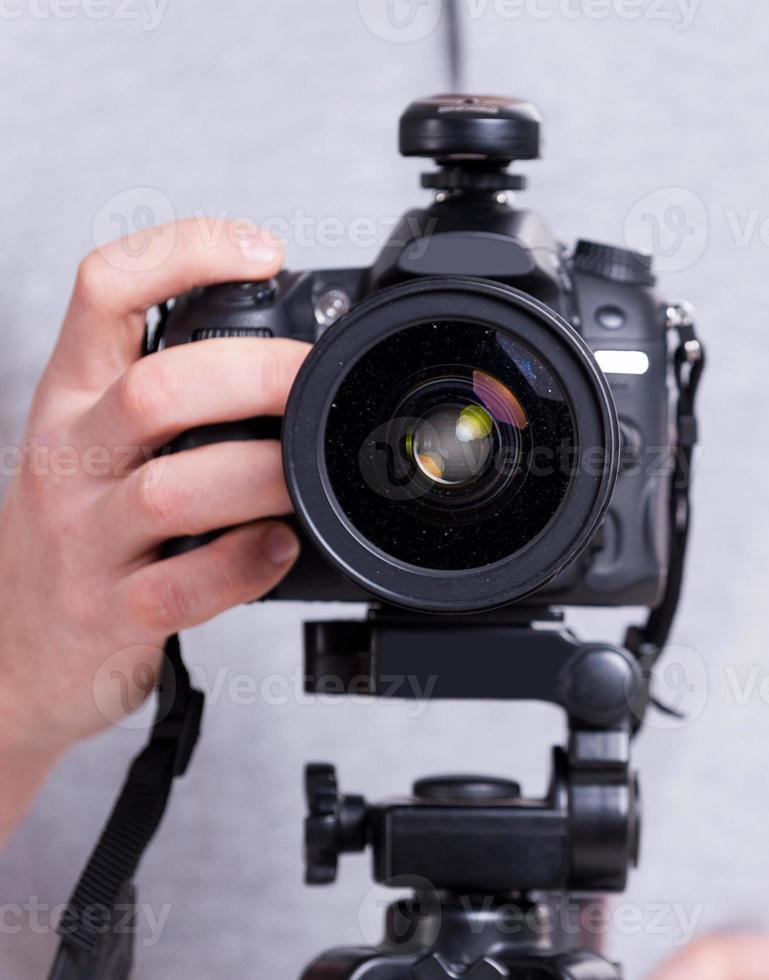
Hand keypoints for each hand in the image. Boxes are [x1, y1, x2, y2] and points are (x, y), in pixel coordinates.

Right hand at [0, 218, 306, 792]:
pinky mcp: (109, 614)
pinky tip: (279, 549)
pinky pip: (182, 588)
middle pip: (154, 389)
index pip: (104, 289)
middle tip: (317, 381)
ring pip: (172, 490)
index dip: (183, 252)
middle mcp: (70, 456)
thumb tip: (299, 356)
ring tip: (308, 476)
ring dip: (261, 477)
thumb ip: (180, 397)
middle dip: (254, 375)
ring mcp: (84, 539)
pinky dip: (244, 567)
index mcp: (72, 395)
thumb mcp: (102, 442)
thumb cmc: (80, 531)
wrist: (6, 651)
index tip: (263, 252)